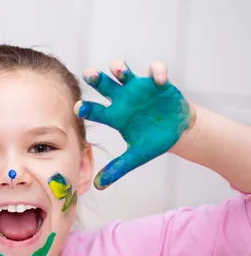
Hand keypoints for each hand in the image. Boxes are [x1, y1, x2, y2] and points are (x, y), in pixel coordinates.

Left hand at [75, 60, 193, 189]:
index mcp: (114, 116)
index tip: (78, 108)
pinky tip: (160, 80)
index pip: (96, 111)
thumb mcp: (135, 157)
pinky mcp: (158, 83)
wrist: (177, 132)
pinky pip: (156, 72)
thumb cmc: (152, 142)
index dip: (87, 108)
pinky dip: (158, 72)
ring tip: (117, 70)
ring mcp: (139, 89)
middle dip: (96, 79)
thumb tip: (98, 186)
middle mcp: (123, 99)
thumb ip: (117, 169)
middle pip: (105, 86)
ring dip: (120, 69)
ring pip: (125, 74)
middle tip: (88, 74)